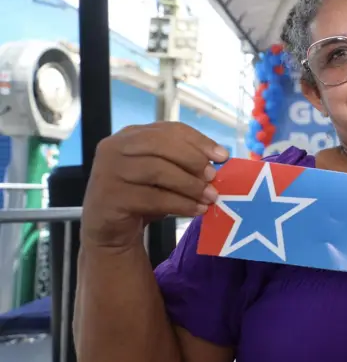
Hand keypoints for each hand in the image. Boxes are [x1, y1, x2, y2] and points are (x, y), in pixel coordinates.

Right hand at [81, 123, 227, 248]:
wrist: (111, 231)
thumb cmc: (142, 196)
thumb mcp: (163, 174)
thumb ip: (183, 161)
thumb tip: (219, 157)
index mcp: (131, 135)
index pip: (170, 129)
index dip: (199, 141)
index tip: (222, 156)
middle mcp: (115, 147)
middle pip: (162, 145)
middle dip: (193, 160)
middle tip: (214, 177)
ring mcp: (108, 170)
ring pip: (157, 170)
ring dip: (190, 184)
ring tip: (210, 197)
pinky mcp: (110, 196)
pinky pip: (152, 197)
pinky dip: (180, 204)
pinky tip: (196, 210)